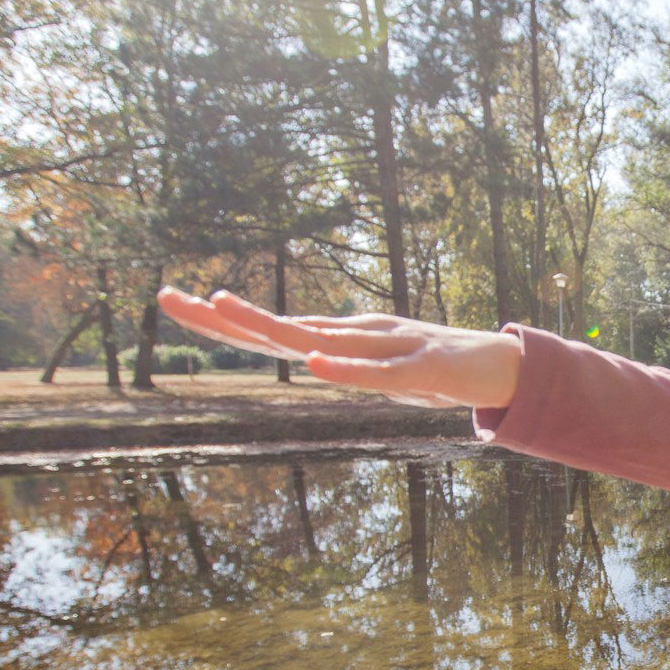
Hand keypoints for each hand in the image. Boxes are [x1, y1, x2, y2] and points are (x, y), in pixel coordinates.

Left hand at [155, 287, 520, 409]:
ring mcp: (388, 347)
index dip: (222, 319)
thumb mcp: (379, 366)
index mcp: (343, 339)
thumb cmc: (438, 366)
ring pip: (319, 339)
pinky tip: (312, 362)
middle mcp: (356, 335)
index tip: (173, 300)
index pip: (272, 331)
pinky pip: (375, 372)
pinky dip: (343, 367)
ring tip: (223, 307)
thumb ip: (344, 357)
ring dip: (270, 326)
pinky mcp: (420, 367)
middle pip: (279, 327)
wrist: (503, 364)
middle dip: (222, 316)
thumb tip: (308, 352)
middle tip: (166, 297)